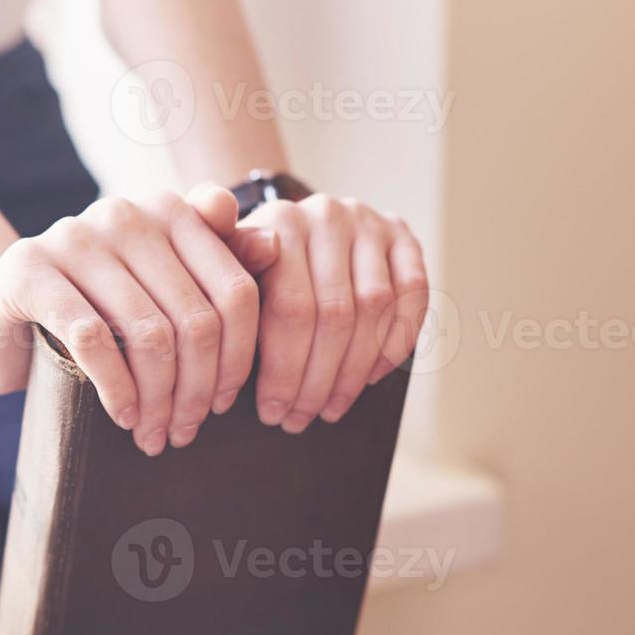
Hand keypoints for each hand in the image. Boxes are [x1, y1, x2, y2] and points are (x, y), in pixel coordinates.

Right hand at [0, 186, 279, 454]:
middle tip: (185, 433)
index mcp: (171, 211)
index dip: (238, 359)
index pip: (236, 291)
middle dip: (197, 390)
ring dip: (158, 400)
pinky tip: (123, 417)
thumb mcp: (161, 293)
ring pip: (148, 333)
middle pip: (195, 319)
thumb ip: (221, 264)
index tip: (224, 404)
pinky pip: (92, 339)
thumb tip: (276, 242)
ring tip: (154, 436)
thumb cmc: (96, 311)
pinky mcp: (27, 269)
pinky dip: (116, 388)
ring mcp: (73, 236)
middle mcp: (127, 213)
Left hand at [211, 191, 428, 432]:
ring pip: (375, 309)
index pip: (291, 309)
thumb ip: (220, 284)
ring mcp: (369, 222)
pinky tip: (370, 377)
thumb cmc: (249, 264)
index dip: (285, 370)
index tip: (273, 411)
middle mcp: (327, 215)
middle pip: (335, 314)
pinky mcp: (402, 234)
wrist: (289, 226)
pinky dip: (395, 342)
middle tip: (300, 419)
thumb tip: (227, 307)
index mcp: (279, 221)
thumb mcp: (222, 267)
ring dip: (354, 371)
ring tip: (330, 408)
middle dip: (318, 380)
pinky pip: (414, 294)